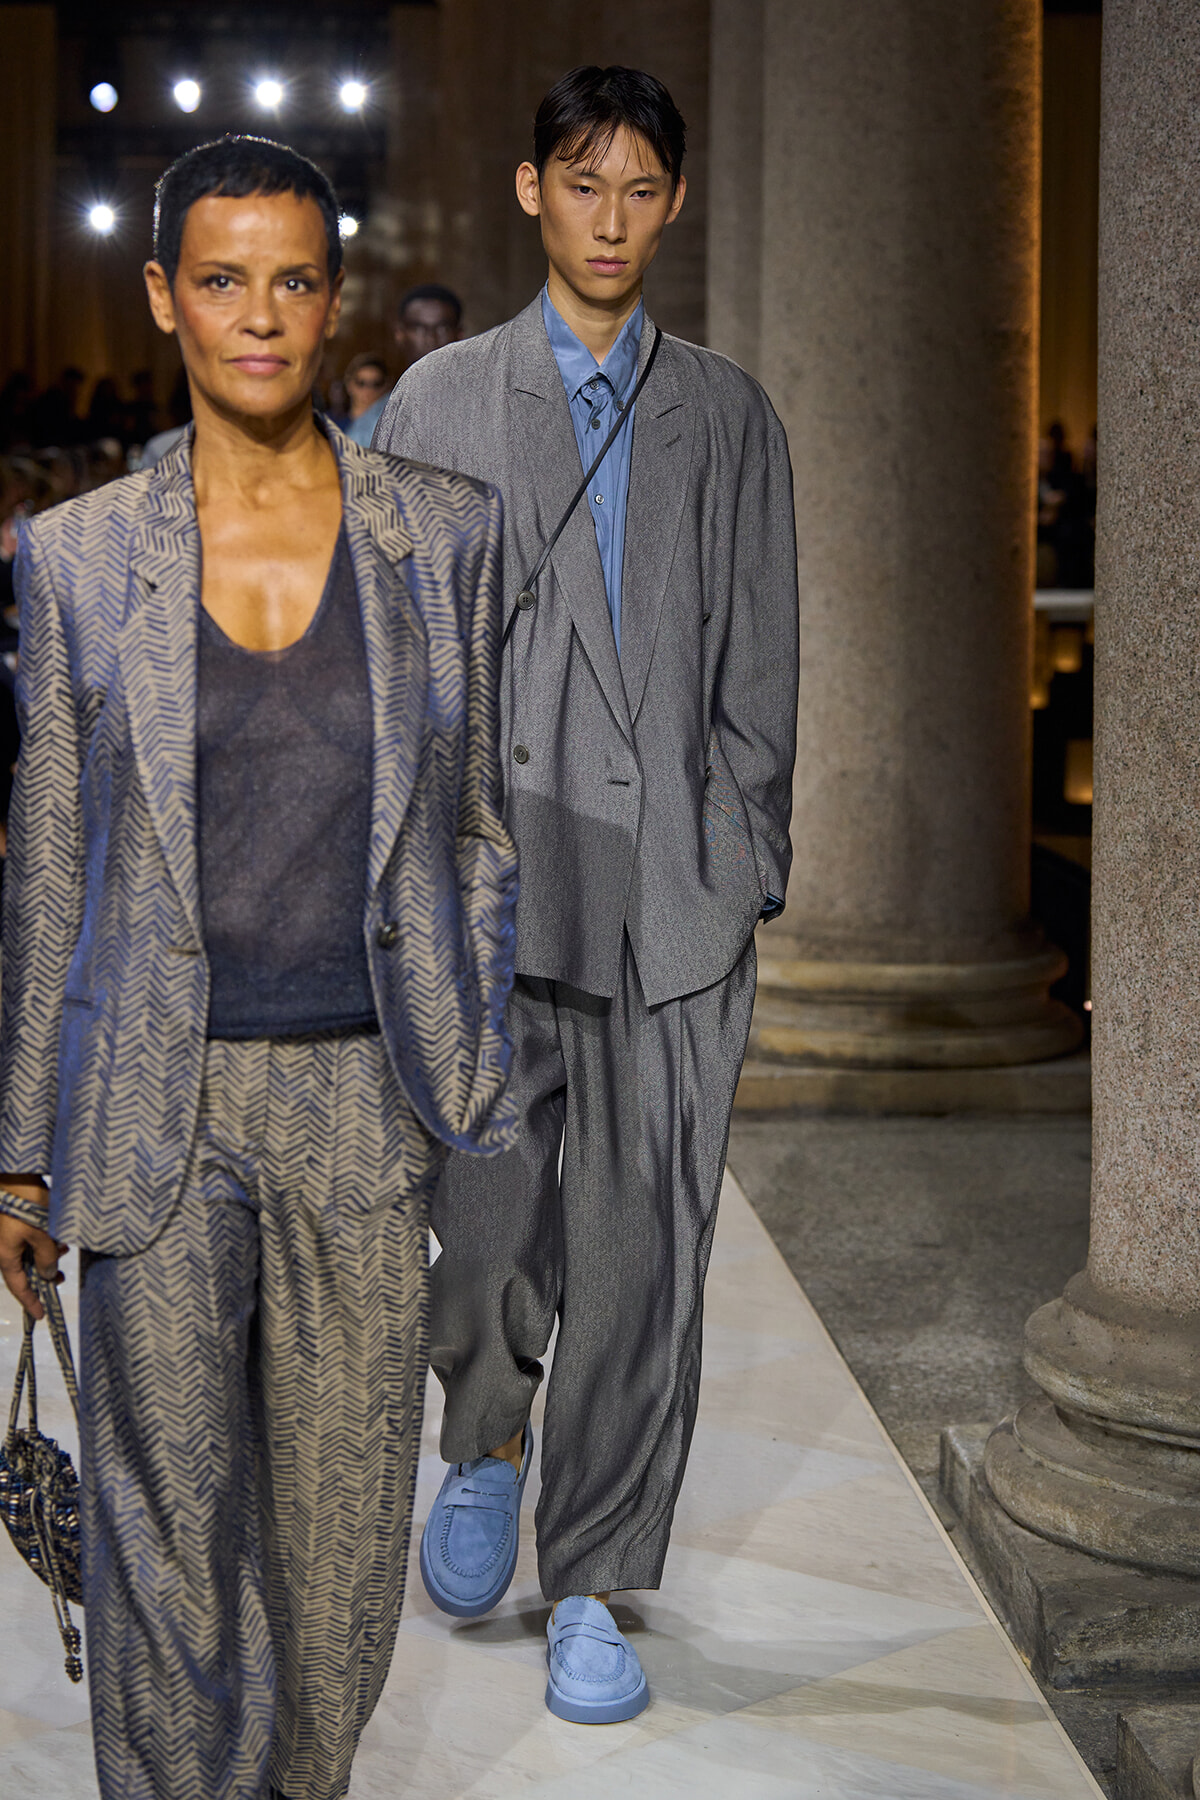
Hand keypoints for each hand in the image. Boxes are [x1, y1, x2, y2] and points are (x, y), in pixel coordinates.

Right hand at [0, 1177, 66, 1321]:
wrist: (16, 1174)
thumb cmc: (25, 1203)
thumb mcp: (41, 1234)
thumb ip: (46, 1257)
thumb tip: (47, 1274)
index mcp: (5, 1255)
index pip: (18, 1286)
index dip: (30, 1302)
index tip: (41, 1316)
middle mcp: (5, 1247)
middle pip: (24, 1271)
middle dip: (43, 1276)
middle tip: (60, 1278)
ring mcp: (10, 1235)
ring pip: (29, 1254)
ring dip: (46, 1256)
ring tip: (64, 1250)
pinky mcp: (17, 1223)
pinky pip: (30, 1240)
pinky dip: (44, 1243)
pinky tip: (58, 1237)